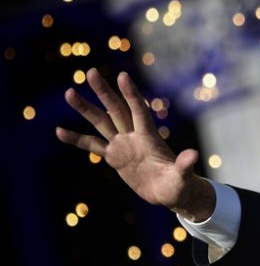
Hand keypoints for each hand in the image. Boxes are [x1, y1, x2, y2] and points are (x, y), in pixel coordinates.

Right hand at [56, 68, 215, 220]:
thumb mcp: (183, 177)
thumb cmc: (180, 185)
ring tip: (69, 93)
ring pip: (101, 122)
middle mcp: (134, 136)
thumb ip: (185, 166)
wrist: (170, 193)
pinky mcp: (114, 157)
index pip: (139, 111)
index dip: (132, 95)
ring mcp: (122, 145)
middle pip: (117, 110)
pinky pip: (92, 145)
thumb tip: (194, 155)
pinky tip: (59, 131)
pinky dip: (76, 139)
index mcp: (150, 137)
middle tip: (91, 72)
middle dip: (105, 92)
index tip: (123, 76)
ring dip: (85, 109)